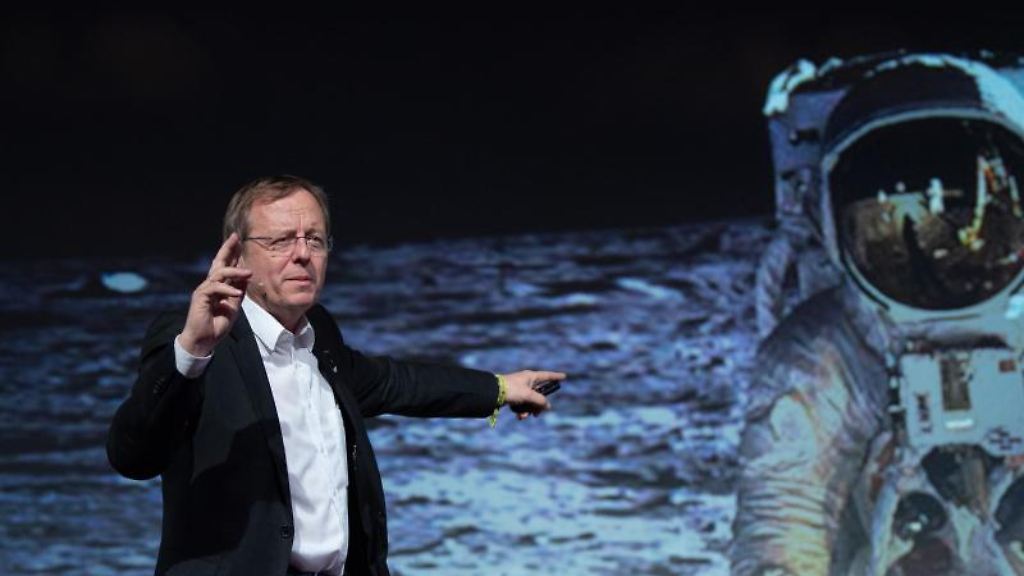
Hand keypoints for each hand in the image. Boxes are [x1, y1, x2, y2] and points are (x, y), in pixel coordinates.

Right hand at [179, 233, 251, 356]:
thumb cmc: (216, 325)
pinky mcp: (200, 297)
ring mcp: (204, 290)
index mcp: (218, 287)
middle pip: (218, 263)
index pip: (225, 267)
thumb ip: (238, 292)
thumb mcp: (233, 307)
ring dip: (235, 272)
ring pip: (219, 273)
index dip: (232, 254)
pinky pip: (215, 288)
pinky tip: (237, 293)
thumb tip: (246, 278)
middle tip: (235, 237)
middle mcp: (209, 285)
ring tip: (248, 273)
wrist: (203, 341)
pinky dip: (227, 290)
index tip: (238, 241)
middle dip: (227, 249)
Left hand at [501, 370, 566, 419]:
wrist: (492, 393)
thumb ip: (540, 401)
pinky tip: (518, 415)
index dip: (556, 376)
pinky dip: (521, 411)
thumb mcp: (528, 395)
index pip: (547, 376)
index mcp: (531, 377)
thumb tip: (548, 406)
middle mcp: (526, 382)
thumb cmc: (511, 390)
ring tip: (523, 416)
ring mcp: (520, 389)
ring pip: (531, 402)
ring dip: (529, 410)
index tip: (564, 377)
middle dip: (538, 406)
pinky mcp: (513, 396)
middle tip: (537, 414)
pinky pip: (522, 405)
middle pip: (539, 394)